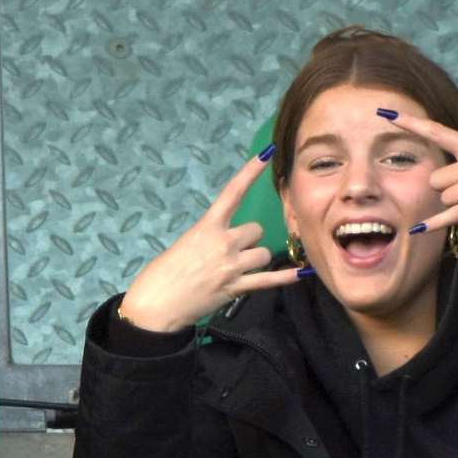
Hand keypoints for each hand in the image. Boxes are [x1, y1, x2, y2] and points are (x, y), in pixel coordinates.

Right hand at [117, 148, 304, 332]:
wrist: (156, 304)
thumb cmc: (162, 274)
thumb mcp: (184, 244)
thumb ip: (208, 238)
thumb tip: (225, 242)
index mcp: (206, 227)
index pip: (233, 193)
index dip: (250, 171)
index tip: (267, 153)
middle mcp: (223, 242)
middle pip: (256, 230)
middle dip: (249, 239)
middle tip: (233, 251)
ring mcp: (232, 266)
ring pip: (263, 253)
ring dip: (256, 258)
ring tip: (240, 269)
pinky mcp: (237, 288)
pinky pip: (268, 280)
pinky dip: (285, 276)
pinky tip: (301, 272)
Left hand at [388, 111, 457, 233]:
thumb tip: (453, 168)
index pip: (436, 131)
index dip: (410, 123)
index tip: (386, 114)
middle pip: (435, 179)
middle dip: (443, 186)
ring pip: (444, 198)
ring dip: (453, 201)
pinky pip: (451, 216)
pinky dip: (435, 224)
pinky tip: (418, 229)